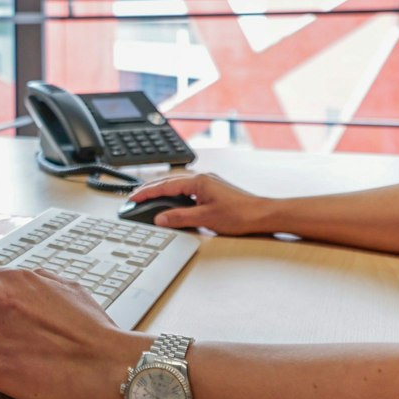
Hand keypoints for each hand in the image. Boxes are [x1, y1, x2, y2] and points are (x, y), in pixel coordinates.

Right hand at [128, 171, 275, 235]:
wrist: (264, 216)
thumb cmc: (240, 215)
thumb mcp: (205, 219)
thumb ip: (180, 218)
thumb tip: (160, 218)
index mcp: (199, 182)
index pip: (165, 186)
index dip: (147, 192)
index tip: (133, 198)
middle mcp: (203, 180)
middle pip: (170, 182)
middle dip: (151, 190)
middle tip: (136, 198)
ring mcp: (209, 185)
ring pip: (179, 186)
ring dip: (163, 192)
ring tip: (149, 200)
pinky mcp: (214, 192)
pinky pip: (188, 191)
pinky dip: (175, 196)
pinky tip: (174, 204)